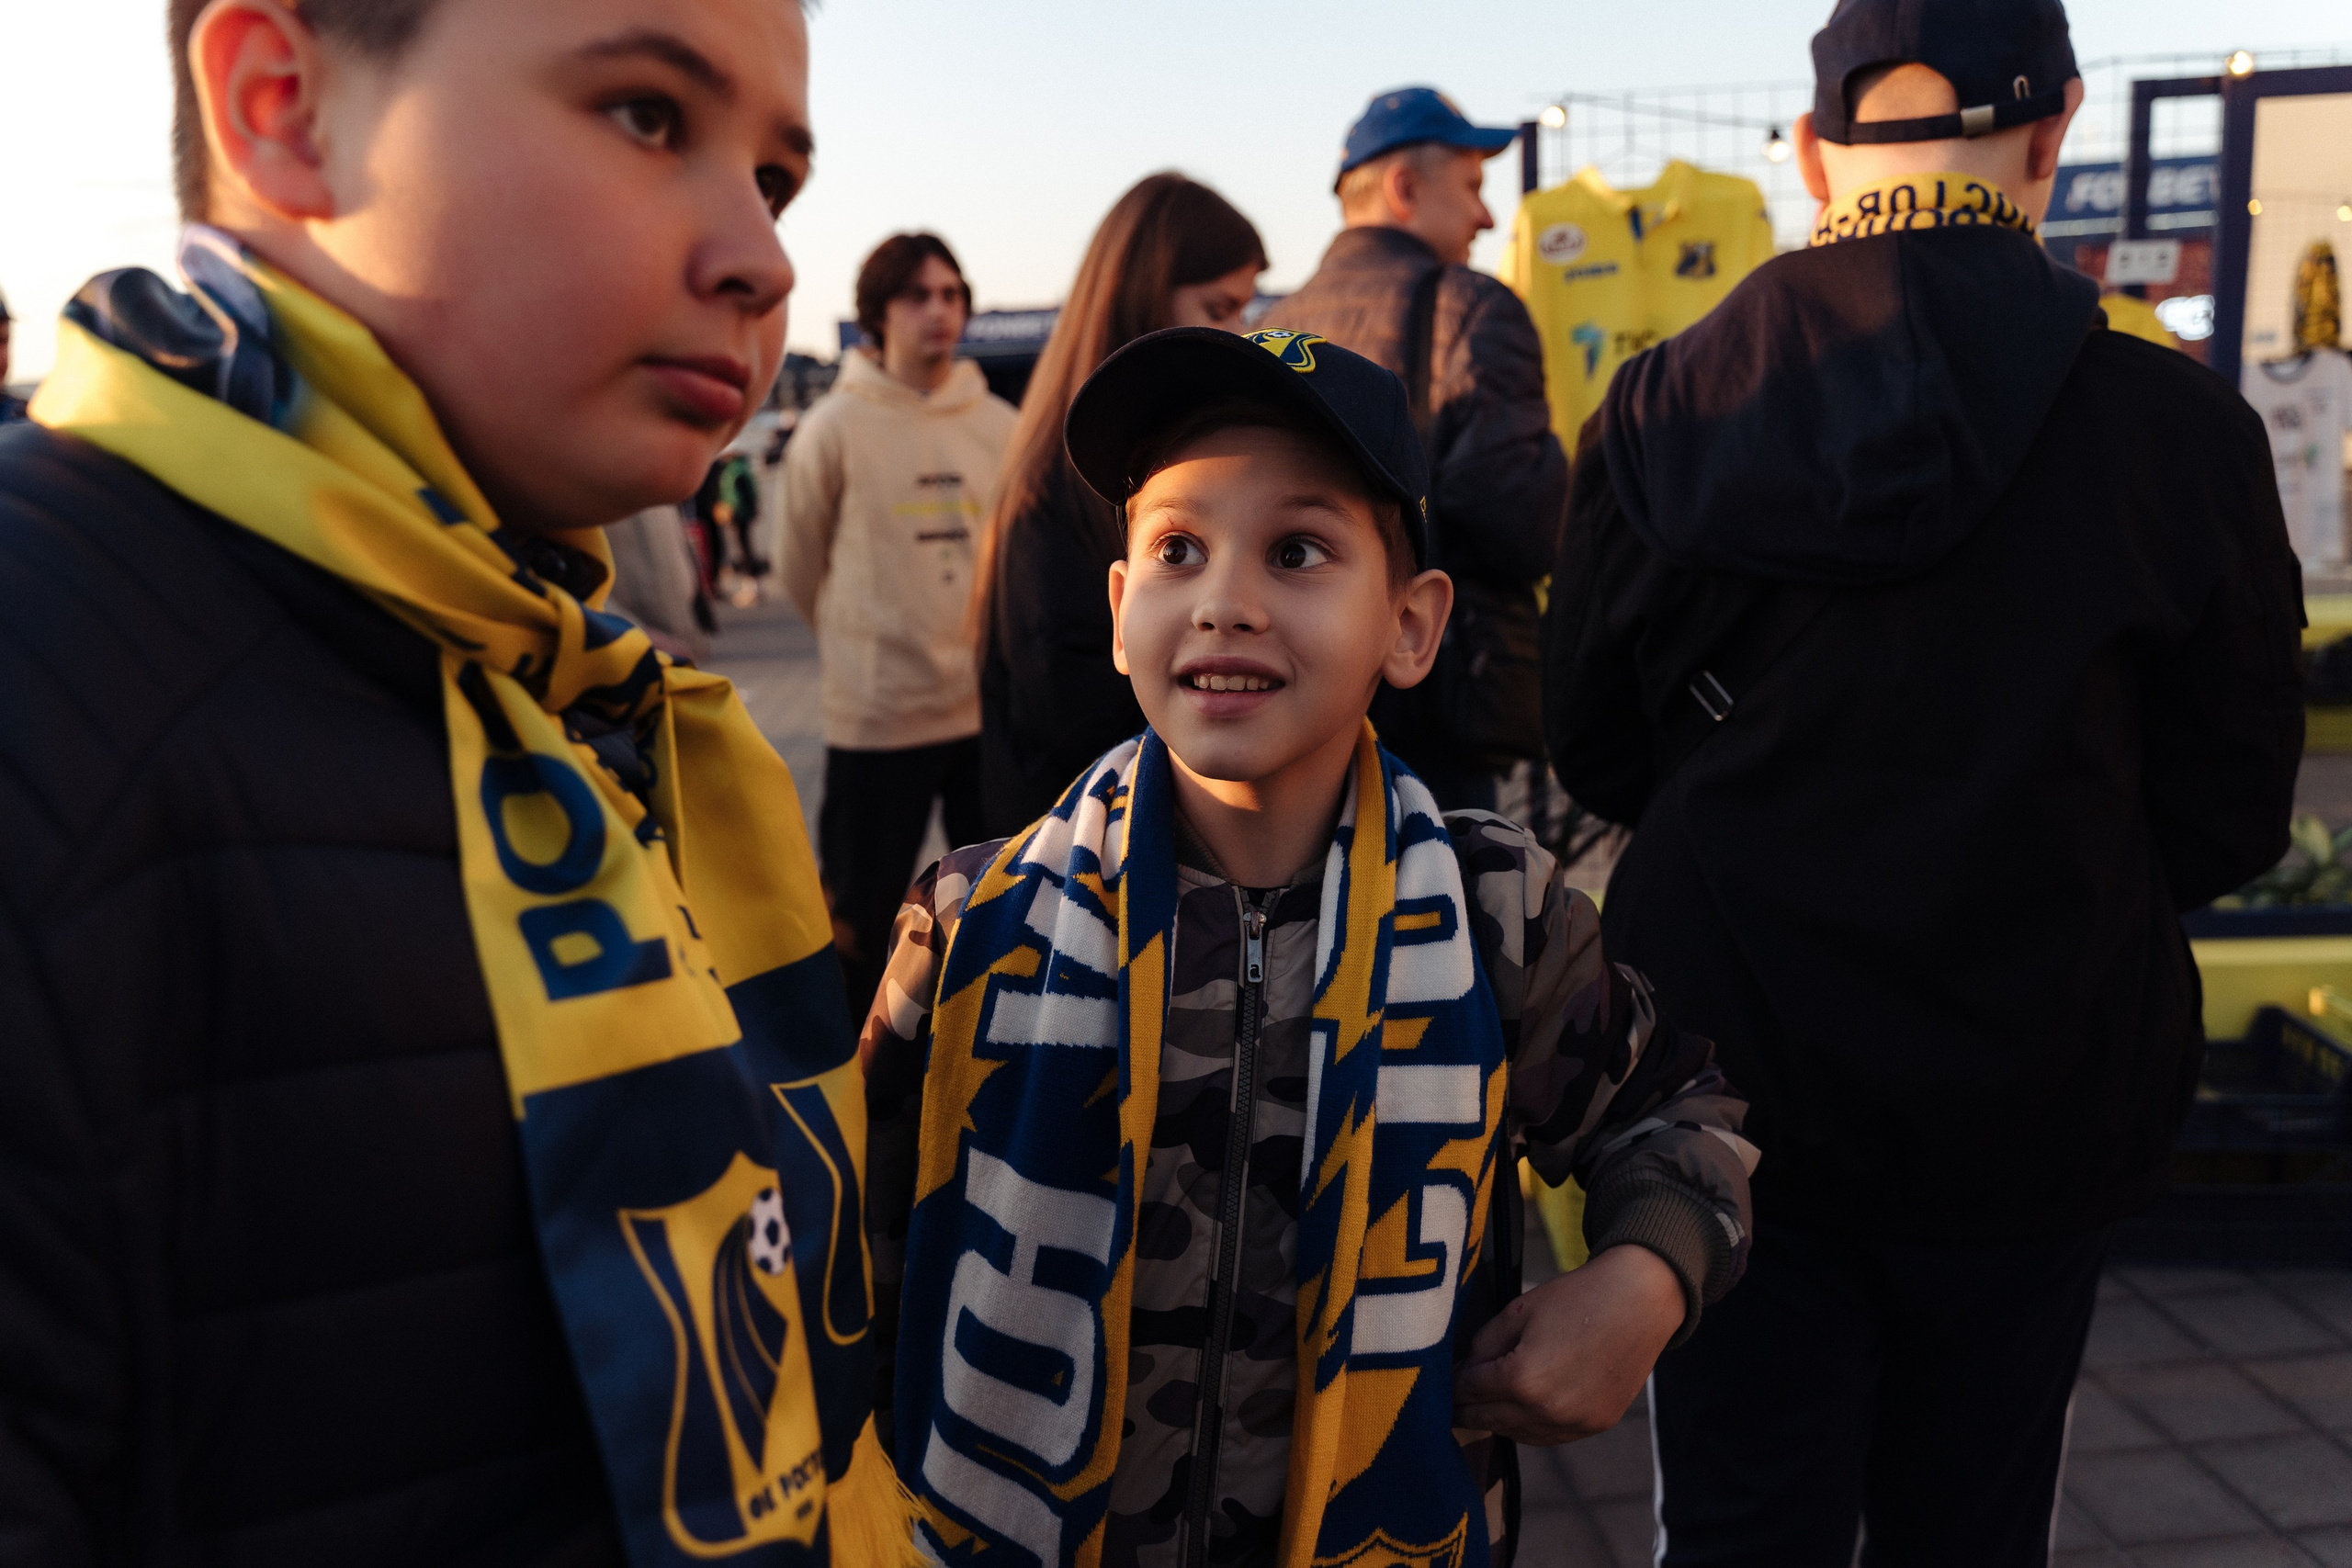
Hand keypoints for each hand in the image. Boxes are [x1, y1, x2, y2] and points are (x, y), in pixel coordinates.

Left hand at [1452, 1244, 1685, 1444]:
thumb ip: (1484, 1345)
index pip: (1468, 1391)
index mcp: (1521, 1379)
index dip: (1451, 1385)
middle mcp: (1545, 1411)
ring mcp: (1573, 1423)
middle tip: (1450, 1402)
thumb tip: (1466, 1372)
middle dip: (1465, 1408)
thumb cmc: (1575, 1298)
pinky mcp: (1594, 1426)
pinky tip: (1519, 1410)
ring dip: (1496, 1420)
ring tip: (1483, 1406)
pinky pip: (1547, 1436)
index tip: (1439, 1384)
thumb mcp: (1517, 1311)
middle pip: (1486, 1419)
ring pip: (1515, 1434)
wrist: (1639, 1302)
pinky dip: (1528, 1426)